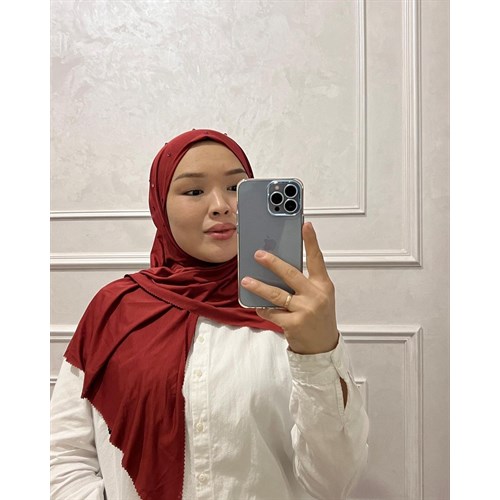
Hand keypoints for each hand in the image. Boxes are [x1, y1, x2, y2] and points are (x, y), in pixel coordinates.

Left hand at [240, 222, 338, 354]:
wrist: (322, 346)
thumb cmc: (318, 317)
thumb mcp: (318, 296)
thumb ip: (303, 282)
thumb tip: (278, 267)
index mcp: (323, 285)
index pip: (317, 259)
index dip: (311, 241)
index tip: (305, 225)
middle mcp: (316, 296)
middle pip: (290, 274)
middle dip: (272, 262)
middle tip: (258, 254)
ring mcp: (305, 310)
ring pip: (276, 294)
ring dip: (258, 286)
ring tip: (246, 280)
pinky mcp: (293, 324)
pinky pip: (271, 312)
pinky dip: (262, 308)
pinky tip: (257, 306)